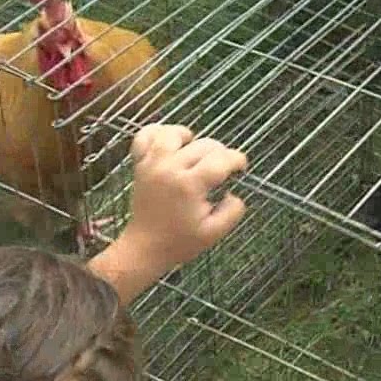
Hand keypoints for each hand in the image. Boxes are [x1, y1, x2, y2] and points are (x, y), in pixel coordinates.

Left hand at [119, 124, 248, 270]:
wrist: (144, 247)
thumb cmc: (179, 242)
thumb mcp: (214, 233)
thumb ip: (232, 212)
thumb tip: (234, 193)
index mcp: (189, 185)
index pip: (220, 160)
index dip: (237, 160)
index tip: (241, 168)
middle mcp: (170, 168)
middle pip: (202, 145)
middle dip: (219, 153)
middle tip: (222, 168)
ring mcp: (152, 164)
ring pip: (172, 133)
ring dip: (189, 138)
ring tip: (195, 151)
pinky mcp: (140, 165)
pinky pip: (145, 137)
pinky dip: (158, 133)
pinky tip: (169, 143)